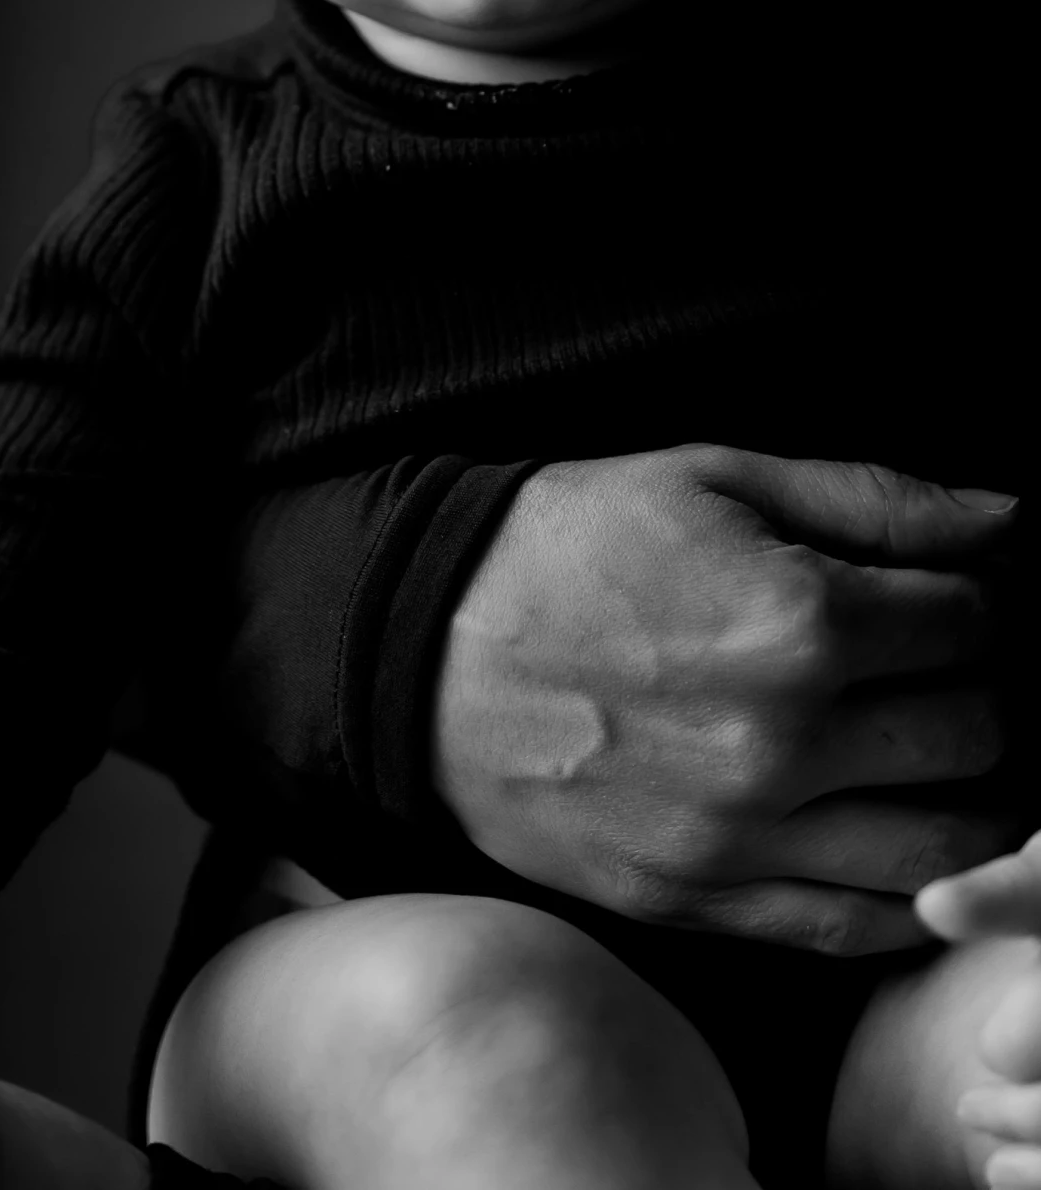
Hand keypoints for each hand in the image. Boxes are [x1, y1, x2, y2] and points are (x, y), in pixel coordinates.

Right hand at [433, 444, 1019, 955]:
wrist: (424, 644)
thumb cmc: (571, 543)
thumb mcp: (715, 478)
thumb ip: (876, 500)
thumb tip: (1015, 521)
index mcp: (796, 621)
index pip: (973, 626)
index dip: (974, 602)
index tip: (942, 597)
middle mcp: (783, 742)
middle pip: (977, 736)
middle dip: (975, 691)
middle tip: (933, 669)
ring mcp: (742, 839)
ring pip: (943, 850)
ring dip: (967, 799)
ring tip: (930, 755)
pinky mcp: (699, 902)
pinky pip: (856, 927)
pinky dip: (904, 892)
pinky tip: (892, 836)